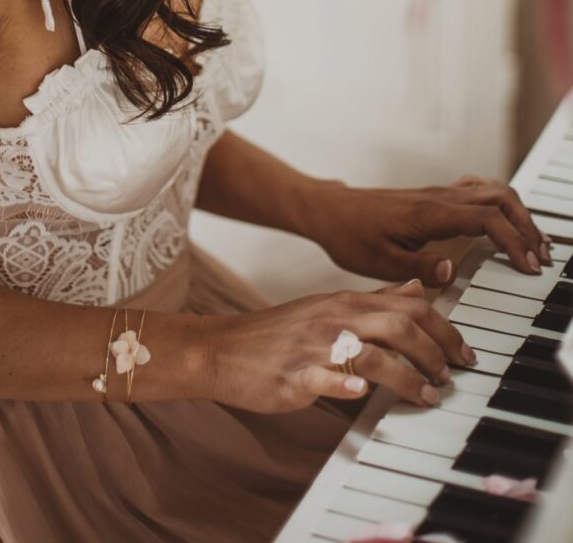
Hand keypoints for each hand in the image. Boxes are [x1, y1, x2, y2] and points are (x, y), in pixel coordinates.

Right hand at [197, 280, 475, 413]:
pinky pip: (325, 379)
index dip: (445, 329)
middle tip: (453, 375)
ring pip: (373, 354)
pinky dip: (348, 387)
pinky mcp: (293, 375)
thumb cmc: (277, 332)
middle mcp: (334, 319)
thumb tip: (417, 288)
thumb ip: (375, 298)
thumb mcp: (328, 306)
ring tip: (428, 396)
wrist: (223, 347)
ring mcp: (313, 347)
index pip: (410, 306)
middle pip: (401, 326)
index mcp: (345, 302)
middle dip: (438, 352)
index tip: (463, 352)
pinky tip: (364, 396)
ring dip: (408, 378)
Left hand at [306, 175, 551, 286]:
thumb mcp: (380, 261)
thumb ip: (419, 266)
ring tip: (530, 240)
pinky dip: (496, 203)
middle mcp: (438, 198)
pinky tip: (500, 218)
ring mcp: (435, 193)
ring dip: (516, 213)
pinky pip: (474, 190)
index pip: (488, 220)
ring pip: (491, 191)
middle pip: (500, 200)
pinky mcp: (429, 196)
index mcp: (429, 214)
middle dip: (526, 226)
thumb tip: (454, 271)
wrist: (329, 212)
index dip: (514, 241)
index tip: (528, 265)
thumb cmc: (350, 236)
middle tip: (540, 255)